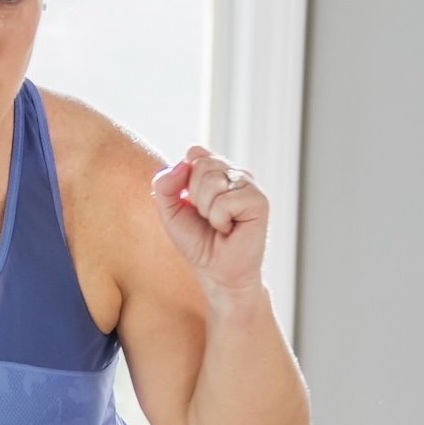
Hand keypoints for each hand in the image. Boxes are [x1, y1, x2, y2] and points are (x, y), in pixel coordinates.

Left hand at [151, 147, 268, 299]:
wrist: (215, 272)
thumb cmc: (197, 242)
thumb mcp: (169, 211)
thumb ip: (164, 184)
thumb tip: (183, 163)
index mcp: (217, 171)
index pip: (195, 152)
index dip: (186, 179)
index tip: (192, 202)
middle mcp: (235, 174)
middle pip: (202, 164)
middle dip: (195, 196)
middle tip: (207, 217)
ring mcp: (249, 186)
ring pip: (213, 181)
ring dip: (207, 209)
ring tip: (219, 224)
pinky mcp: (259, 201)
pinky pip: (226, 200)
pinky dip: (220, 219)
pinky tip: (230, 229)